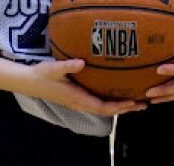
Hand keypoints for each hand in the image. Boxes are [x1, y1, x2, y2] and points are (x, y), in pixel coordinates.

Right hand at [25, 58, 145, 115]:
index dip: (118, 106)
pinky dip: (111, 102)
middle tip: (144, 104)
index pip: (102, 107)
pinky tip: (117, 94)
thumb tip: (81, 62)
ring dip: (120, 107)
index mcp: (77, 98)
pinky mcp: (78, 98)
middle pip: (107, 111)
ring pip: (103, 108)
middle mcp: (80, 103)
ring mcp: (79, 102)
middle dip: (125, 109)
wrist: (30, 82)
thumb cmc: (42, 74)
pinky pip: (98, 103)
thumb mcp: (54, 68)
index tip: (133, 102)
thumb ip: (67, 65)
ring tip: (136, 102)